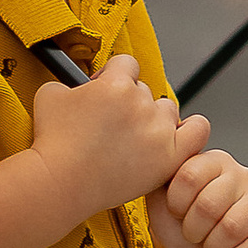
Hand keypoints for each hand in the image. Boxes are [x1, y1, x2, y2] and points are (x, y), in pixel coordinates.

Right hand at [28, 55, 184, 224]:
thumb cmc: (53, 143)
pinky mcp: (168, 157)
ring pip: (167, 110)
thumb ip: (71, 82)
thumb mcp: (50, 94)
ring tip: (132, 138)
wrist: (61, 182)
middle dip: (129, 102)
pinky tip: (176, 136)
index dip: (113, 76)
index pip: (127, 64)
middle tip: (111, 125)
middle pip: (145, 90)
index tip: (104, 91)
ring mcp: (157, 130)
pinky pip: (197, 132)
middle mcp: (141, 103)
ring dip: (153, 118)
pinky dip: (191, 131)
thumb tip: (79, 84)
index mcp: (115, 84)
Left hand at [156, 112, 247, 247]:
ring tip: (212, 245)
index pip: (189, 176)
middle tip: (195, 234)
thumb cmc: (178, 229)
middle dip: (193, 230)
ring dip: (213, 246)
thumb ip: (159, 174)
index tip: (176, 214)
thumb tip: (159, 155)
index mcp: (214, 161)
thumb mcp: (160, 200)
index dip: (176, 205)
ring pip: (232, 227)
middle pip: (209, 204)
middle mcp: (243, 175)